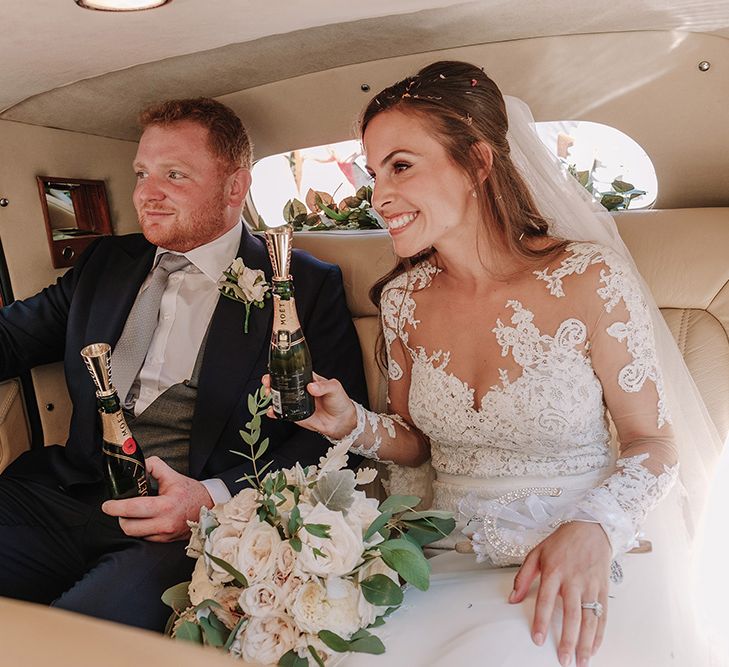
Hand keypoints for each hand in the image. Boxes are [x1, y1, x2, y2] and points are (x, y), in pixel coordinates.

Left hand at [101, 456, 213, 542]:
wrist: (210, 509)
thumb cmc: (191, 493)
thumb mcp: (173, 476)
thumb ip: (154, 466)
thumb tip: (138, 465)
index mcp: (166, 505)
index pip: (134, 509)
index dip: (116, 507)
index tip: (107, 505)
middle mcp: (165, 523)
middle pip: (129, 527)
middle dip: (120, 517)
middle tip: (120, 509)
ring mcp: (165, 535)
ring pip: (135, 534)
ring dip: (130, 524)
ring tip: (133, 514)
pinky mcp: (165, 541)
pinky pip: (145, 537)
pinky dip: (141, 529)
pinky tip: (145, 520)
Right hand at [262, 372, 356, 438]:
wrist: (341, 421)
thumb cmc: (339, 401)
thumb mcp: (334, 388)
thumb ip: (324, 386)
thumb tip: (311, 386)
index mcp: (308, 379)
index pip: (293, 371)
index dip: (282, 369)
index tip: (275, 368)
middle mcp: (300, 390)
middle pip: (282, 383)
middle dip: (271, 381)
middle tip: (267, 382)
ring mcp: (297, 402)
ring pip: (280, 397)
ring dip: (271, 395)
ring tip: (268, 394)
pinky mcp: (296, 415)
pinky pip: (283, 413)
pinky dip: (275, 412)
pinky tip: (271, 411)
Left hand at [509, 521, 611, 666]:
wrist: (590, 528)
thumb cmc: (561, 542)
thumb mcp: (536, 553)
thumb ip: (523, 577)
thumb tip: (512, 599)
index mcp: (554, 570)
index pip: (546, 600)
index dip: (541, 620)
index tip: (537, 639)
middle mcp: (573, 579)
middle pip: (571, 614)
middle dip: (568, 639)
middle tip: (563, 659)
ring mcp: (590, 584)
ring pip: (589, 618)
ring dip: (587, 642)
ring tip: (581, 661)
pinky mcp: (603, 588)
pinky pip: (603, 614)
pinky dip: (600, 633)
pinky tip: (595, 647)